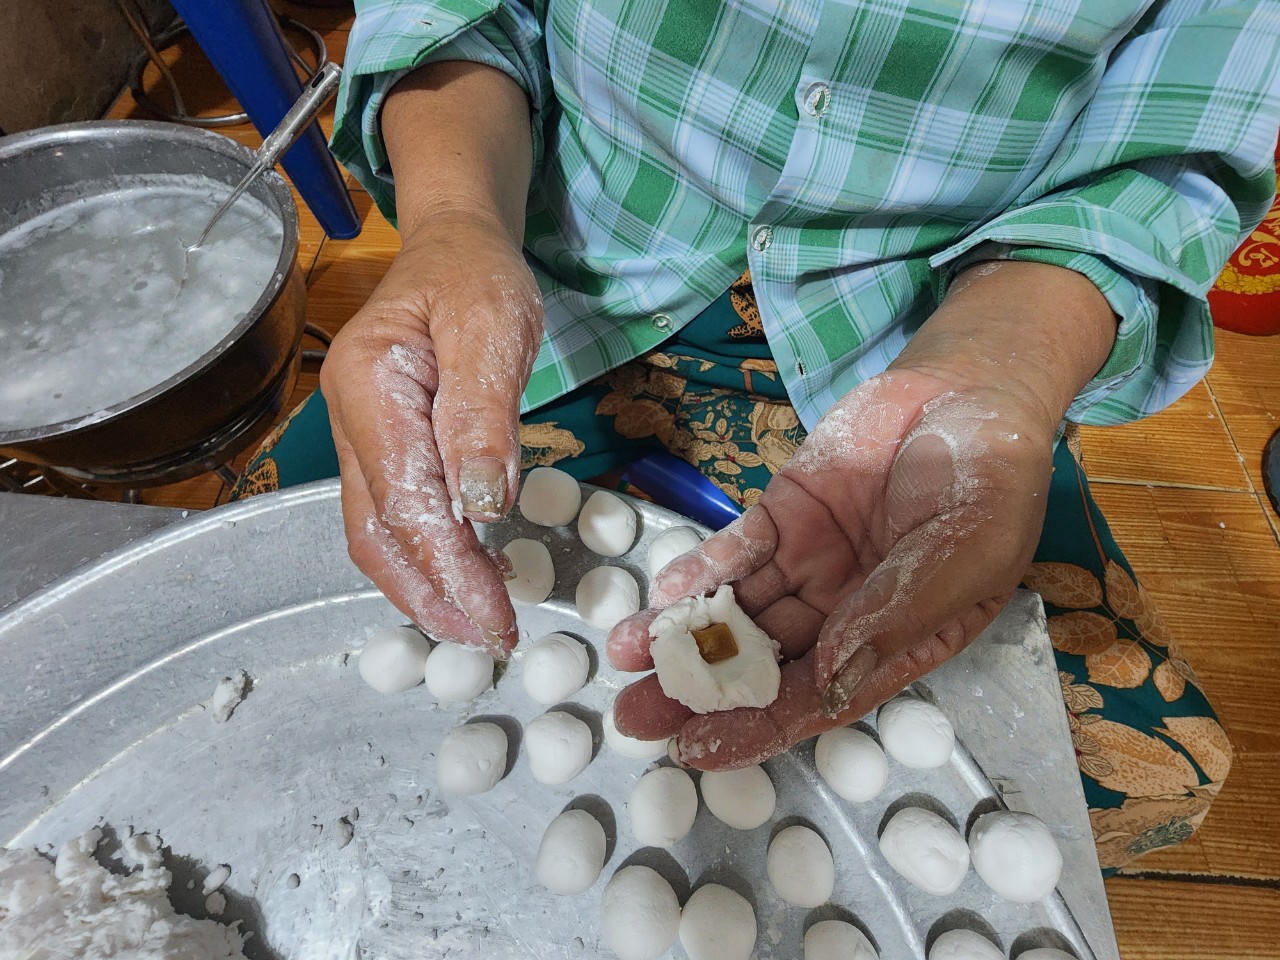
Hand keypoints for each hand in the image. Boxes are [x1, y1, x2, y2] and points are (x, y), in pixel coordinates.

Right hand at [320, 216, 542, 654]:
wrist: (453, 244)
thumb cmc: (475, 276)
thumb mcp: (493, 327)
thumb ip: (483, 416)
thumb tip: (481, 507)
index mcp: (371, 387)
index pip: (407, 501)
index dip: (451, 569)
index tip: (495, 617)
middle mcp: (350, 421)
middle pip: (377, 531)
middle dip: (430, 595)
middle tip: (487, 639)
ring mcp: (359, 436)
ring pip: (376, 531)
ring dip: (421, 587)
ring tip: (473, 625)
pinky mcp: (381, 445)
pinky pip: (390, 514)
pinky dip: (421, 556)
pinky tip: (456, 580)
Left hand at [607, 261, 1115, 768]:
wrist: (972, 391)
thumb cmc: (993, 484)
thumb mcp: (966, 555)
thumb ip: (897, 615)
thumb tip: (830, 677)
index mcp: (894, 642)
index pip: (819, 699)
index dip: (757, 727)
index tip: (695, 747)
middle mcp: (844, 614)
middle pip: (764, 664)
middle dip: (698, 689)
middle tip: (633, 712)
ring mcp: (810, 563)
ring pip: (738, 610)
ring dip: (682, 633)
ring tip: (622, 653)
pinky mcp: (784, 514)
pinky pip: (735, 551)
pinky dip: (699, 571)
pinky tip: (660, 593)